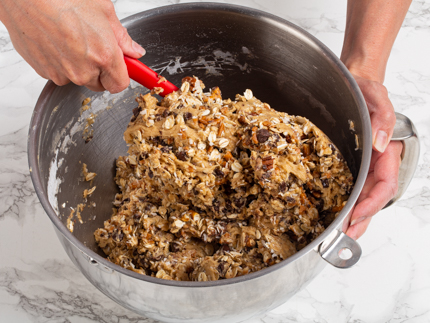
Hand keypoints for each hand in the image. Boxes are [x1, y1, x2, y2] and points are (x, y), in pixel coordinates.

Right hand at [0, 0, 144, 92]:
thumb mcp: (103, 11)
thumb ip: (122, 37)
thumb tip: (134, 51)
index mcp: (103, 56)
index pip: (120, 85)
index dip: (121, 76)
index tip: (122, 69)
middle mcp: (83, 70)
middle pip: (100, 85)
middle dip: (101, 71)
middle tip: (95, 47)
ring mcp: (62, 73)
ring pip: (79, 79)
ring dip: (80, 66)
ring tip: (72, 39)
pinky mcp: (44, 72)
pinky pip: (60, 74)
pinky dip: (61, 62)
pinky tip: (57, 41)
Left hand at [345, 75, 402, 239]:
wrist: (353, 85)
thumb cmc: (364, 90)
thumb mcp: (375, 97)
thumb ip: (383, 118)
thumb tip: (382, 144)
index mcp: (388, 152)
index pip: (385, 185)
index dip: (372, 203)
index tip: (357, 214)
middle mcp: (378, 162)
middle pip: (375, 197)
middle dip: (363, 218)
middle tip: (346, 235)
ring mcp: (366, 165)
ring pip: (365, 197)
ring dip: (356, 217)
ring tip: (342, 234)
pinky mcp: (353, 164)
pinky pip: (354, 187)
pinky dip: (348, 203)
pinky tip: (339, 214)